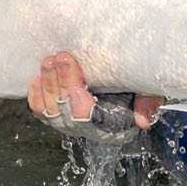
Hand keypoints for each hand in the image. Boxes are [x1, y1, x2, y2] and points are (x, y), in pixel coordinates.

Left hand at [25, 52, 160, 142]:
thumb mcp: (151, 90)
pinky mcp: (57, 111)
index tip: (78, 86)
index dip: (80, 105)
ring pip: (51, 110)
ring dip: (48, 84)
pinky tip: (37, 77)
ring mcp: (69, 121)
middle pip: (67, 112)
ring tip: (49, 60)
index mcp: (112, 126)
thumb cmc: (139, 84)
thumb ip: (149, 102)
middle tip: (62, 57)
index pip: (90, 120)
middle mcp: (88, 128)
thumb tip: (143, 120)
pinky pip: (40, 110)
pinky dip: (36, 95)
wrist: (127, 77)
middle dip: (62, 84)